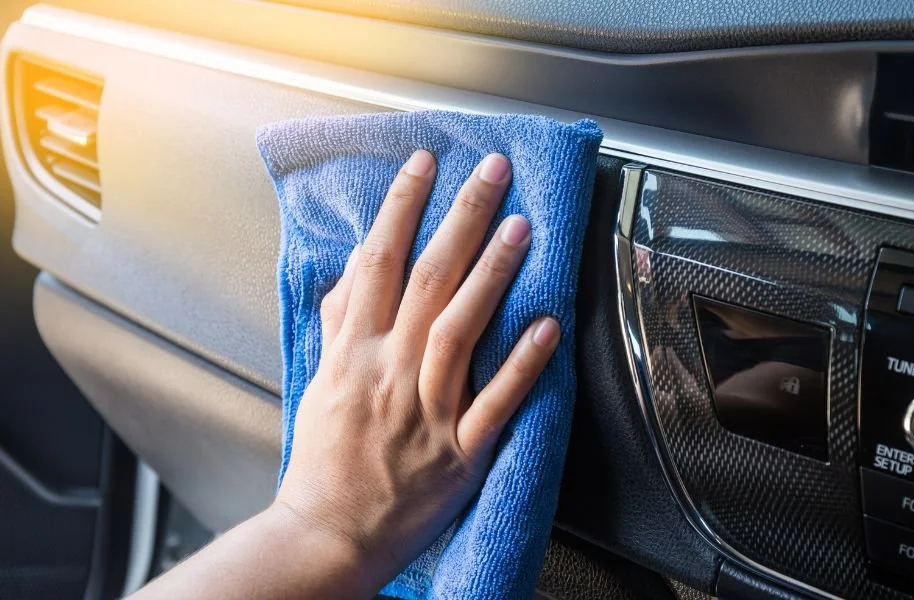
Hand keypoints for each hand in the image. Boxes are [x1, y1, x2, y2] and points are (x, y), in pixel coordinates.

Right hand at [275, 150, 560, 595]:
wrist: (328, 533)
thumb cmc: (325, 459)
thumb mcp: (320, 380)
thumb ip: (339, 320)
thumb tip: (357, 266)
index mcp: (353, 352)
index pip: (378, 262)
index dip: (402, 206)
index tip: (424, 163)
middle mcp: (389, 372)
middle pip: (426, 280)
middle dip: (460, 217)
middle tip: (491, 170)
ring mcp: (426, 412)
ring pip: (460, 330)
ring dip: (492, 275)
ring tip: (520, 228)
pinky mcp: (460, 452)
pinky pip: (496, 402)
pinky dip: (521, 363)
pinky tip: (548, 325)